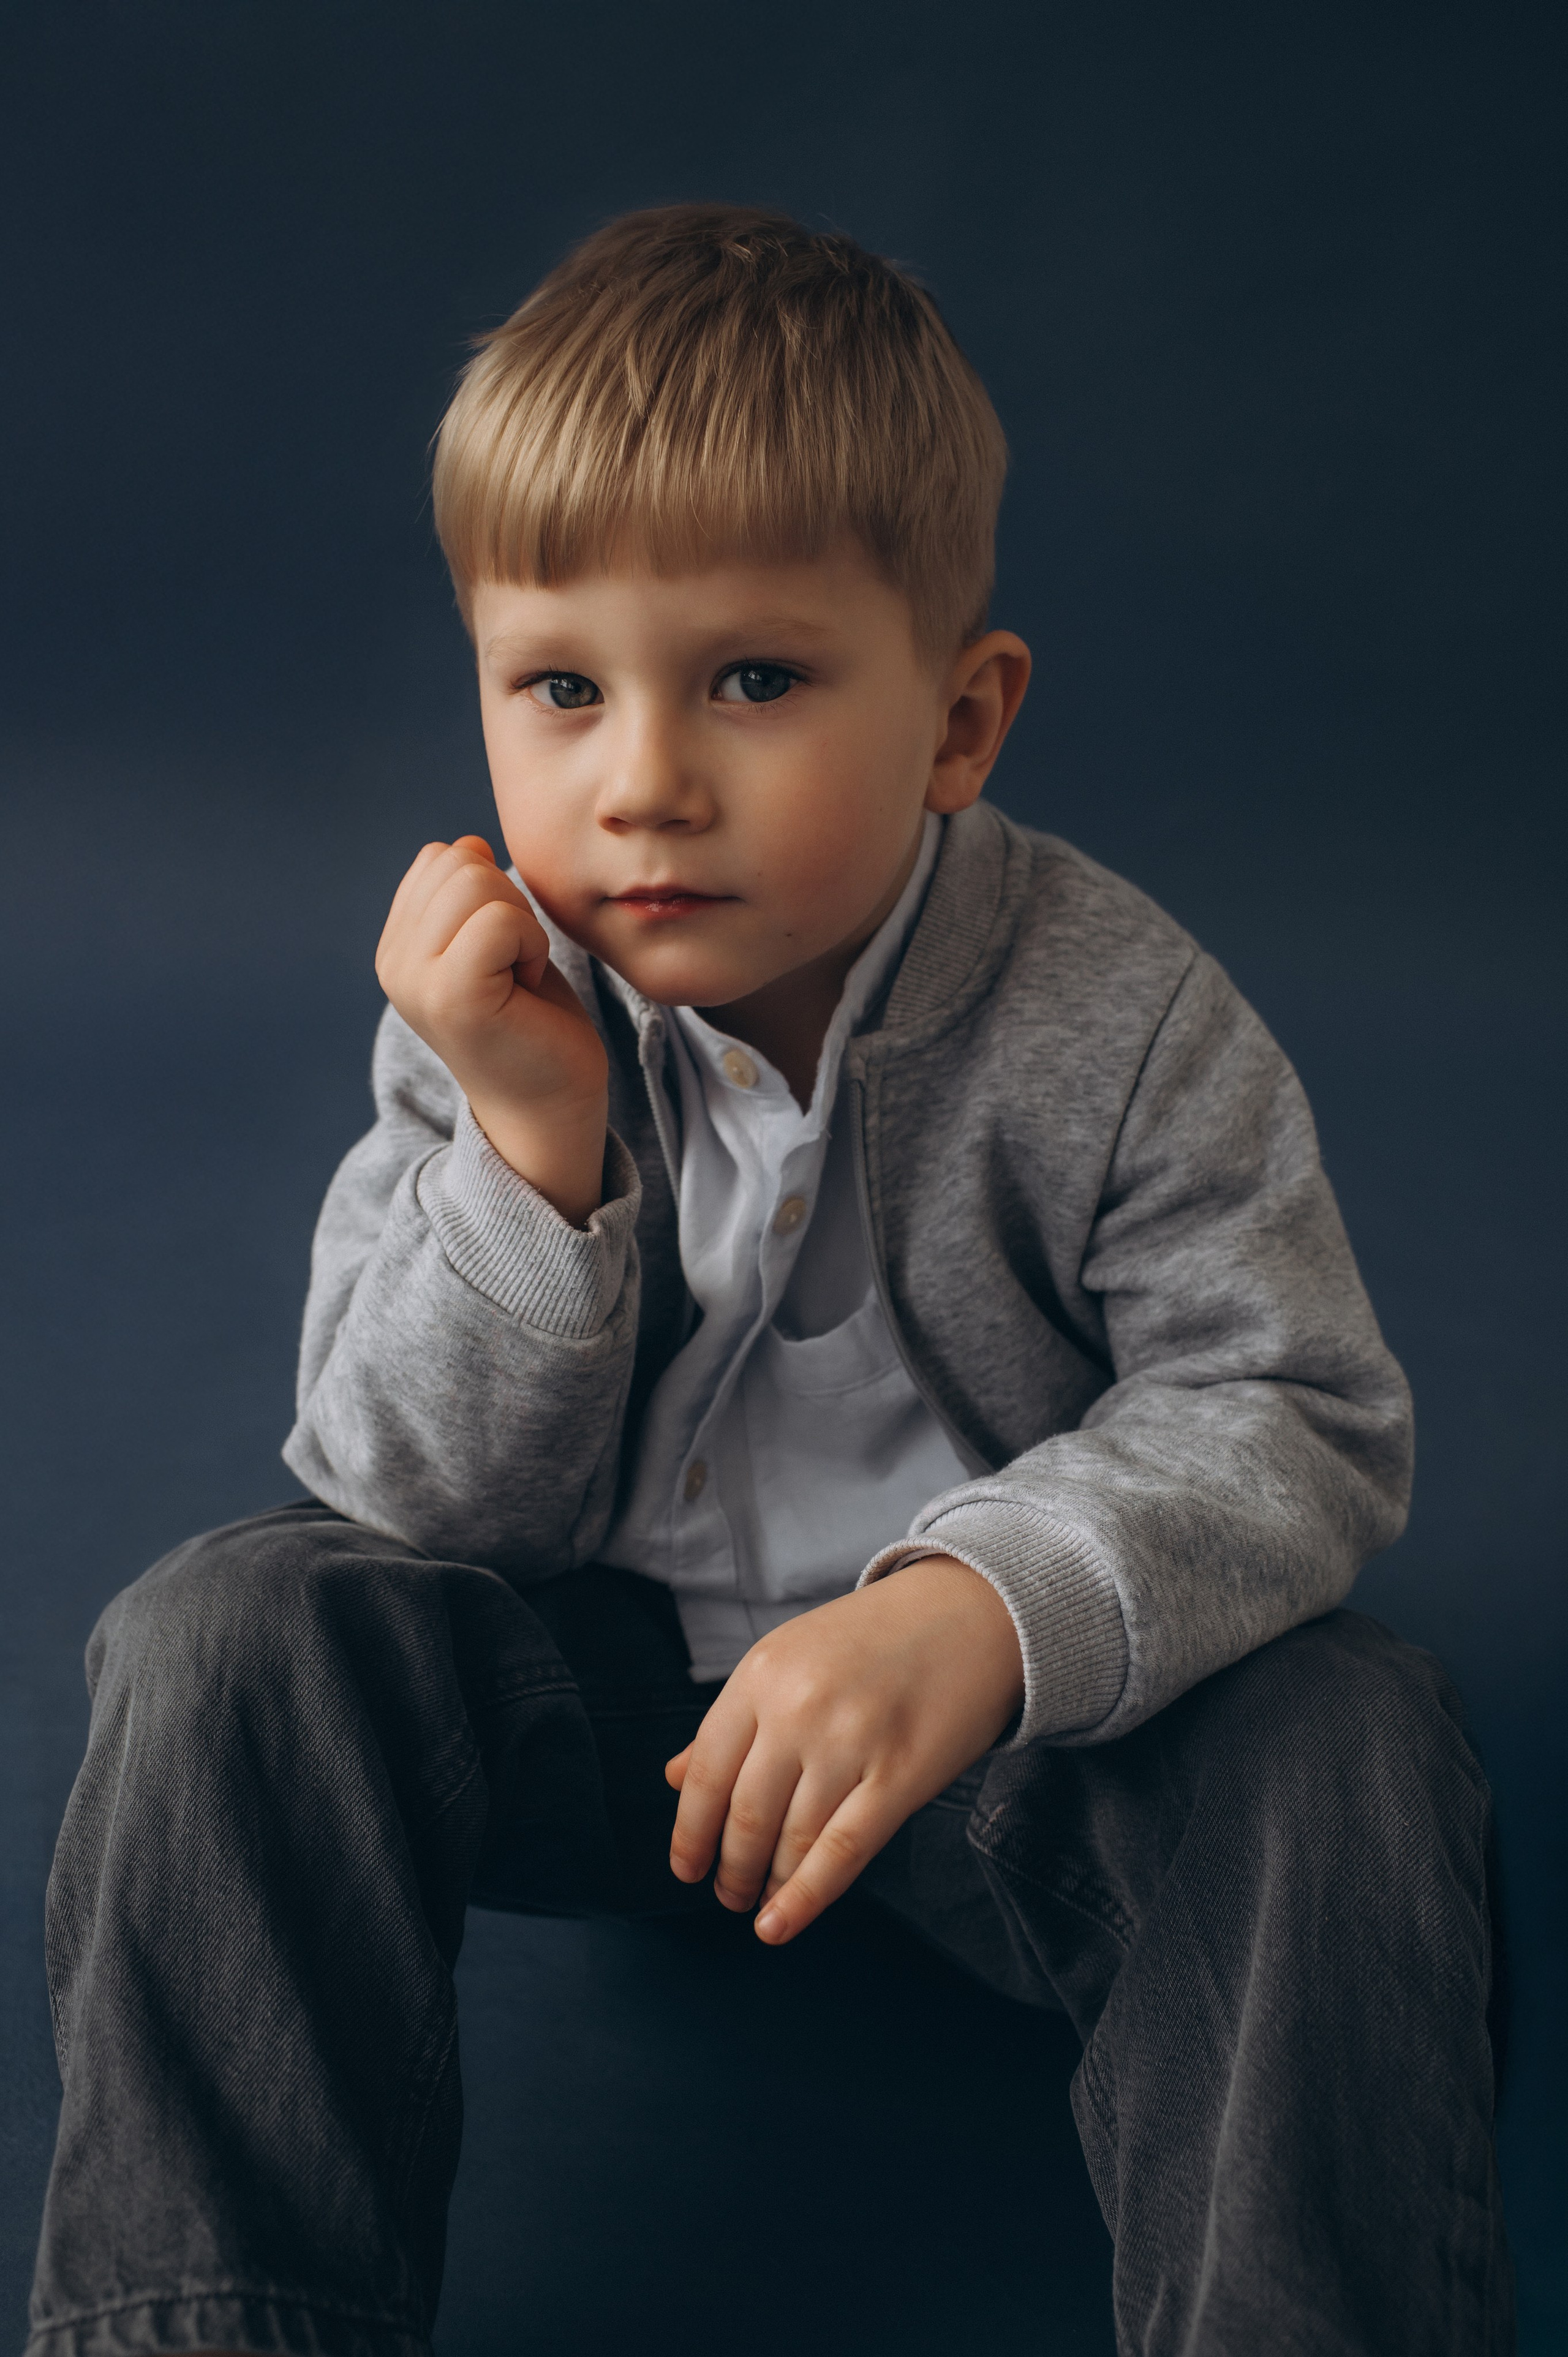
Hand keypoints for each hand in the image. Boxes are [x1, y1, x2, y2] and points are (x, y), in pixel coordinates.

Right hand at [375, 835, 608, 1222]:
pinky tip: (527, 988)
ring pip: (479, 882)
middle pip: (460, 861)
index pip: (441, 858)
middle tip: (516, 969)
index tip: (503, 957)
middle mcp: (393, 963)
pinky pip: (501, 920)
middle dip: (510, 906)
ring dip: (522, 926)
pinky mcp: (453, 995)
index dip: (493, 896)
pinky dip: (532, 945)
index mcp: (397, 947)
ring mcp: (416, 980)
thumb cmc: (532, 1023)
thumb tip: (469, 842)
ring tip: (519, 979)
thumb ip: (469, 894)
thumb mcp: (492, 943)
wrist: (549, 1106)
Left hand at [666, 1556, 1023, 1943]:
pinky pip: (841, 1852)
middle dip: (731, 1868)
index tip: (686, 1867)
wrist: (970, 1612)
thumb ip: (733, 1719)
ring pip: (792, 1839)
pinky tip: (780, 1923)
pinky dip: (805, 1898)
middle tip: (728, 1893)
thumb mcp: (790, 1657)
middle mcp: (798, 1708)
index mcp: (762, 1674)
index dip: (689, 1832)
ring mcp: (850, 1742)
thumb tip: (673, 1778)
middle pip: (746, 1814)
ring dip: (769, 1885)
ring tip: (762, 1903)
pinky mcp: (900, 1776)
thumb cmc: (873, 1640)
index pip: (705, 1773)